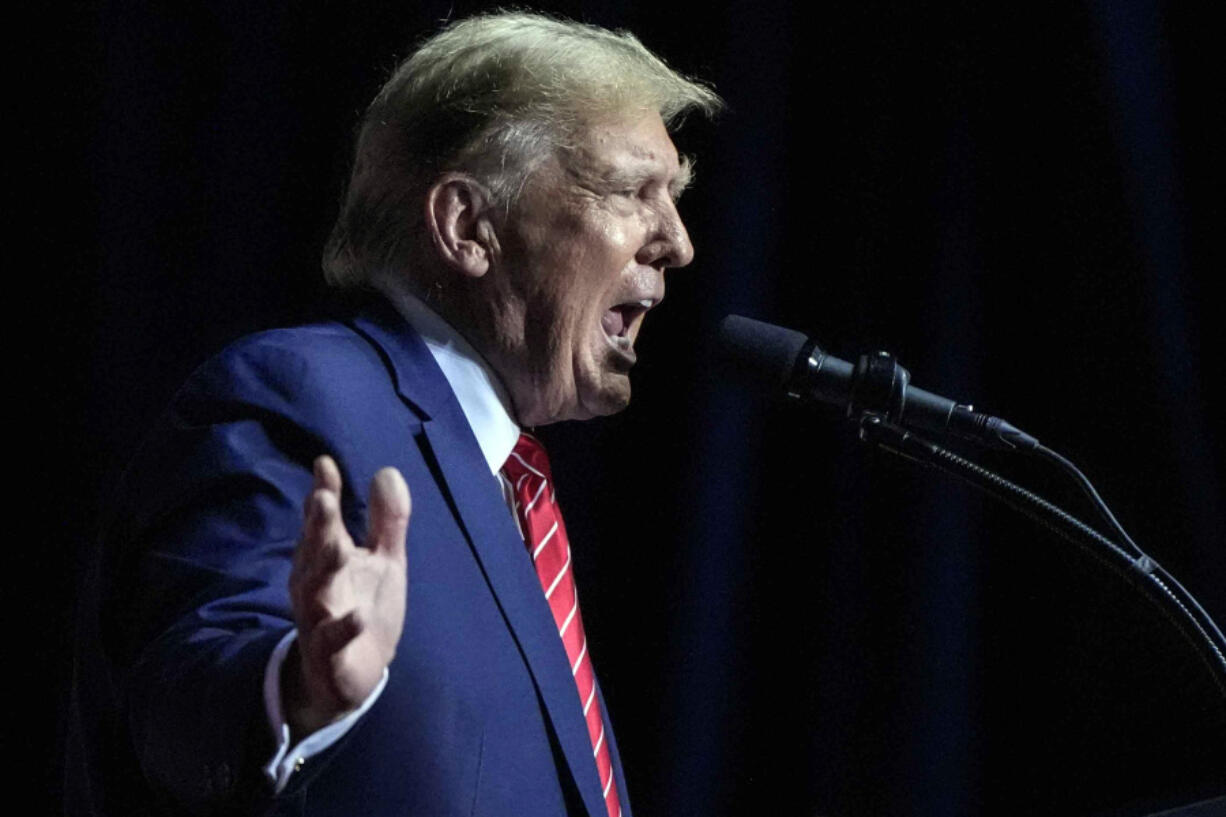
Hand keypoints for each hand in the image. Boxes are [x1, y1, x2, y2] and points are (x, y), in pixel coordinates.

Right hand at [283, 455, 409, 738]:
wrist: (349, 678)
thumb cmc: (363, 608)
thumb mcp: (384, 561)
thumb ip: (386, 520)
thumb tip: (387, 471)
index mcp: (328, 558)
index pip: (322, 521)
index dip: (323, 493)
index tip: (325, 464)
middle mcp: (316, 585)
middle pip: (315, 551)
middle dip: (318, 526)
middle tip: (322, 498)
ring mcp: (318, 619)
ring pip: (316, 593)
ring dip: (324, 570)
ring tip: (338, 548)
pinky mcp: (329, 655)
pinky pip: (331, 642)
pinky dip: (343, 630)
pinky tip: (358, 616)